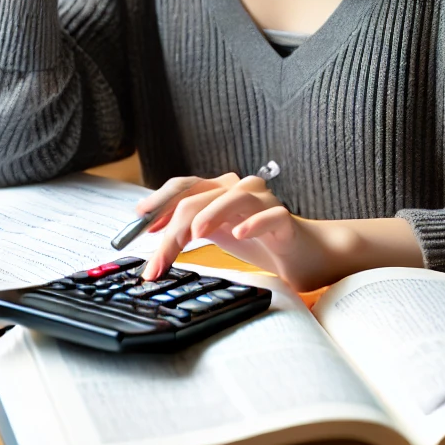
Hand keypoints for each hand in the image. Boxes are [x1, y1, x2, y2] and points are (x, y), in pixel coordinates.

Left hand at [137, 172, 334, 291]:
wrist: (303, 254)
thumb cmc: (258, 240)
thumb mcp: (216, 233)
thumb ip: (189, 228)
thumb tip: (154, 238)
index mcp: (219, 190)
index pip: (184, 186)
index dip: (161, 202)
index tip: (141, 222)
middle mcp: (240, 188)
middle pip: (200, 198)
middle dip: (175, 228)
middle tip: (160, 258)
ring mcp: (264, 201)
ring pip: (234, 197)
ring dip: (211, 214)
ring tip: (195, 234)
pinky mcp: (285, 220)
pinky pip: (270, 215)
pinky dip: (253, 223)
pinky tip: (240, 235)